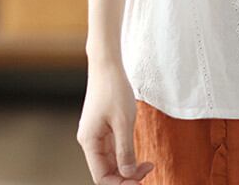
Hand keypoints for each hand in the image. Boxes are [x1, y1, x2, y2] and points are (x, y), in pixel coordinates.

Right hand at [77, 59, 154, 183]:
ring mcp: (96, 134)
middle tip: (148, 170)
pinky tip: (139, 154)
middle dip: (126, 175)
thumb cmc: (114, 89)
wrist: (107, 64)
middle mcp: (90, 141)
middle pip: (106, 171)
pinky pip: (113, 149)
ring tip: (147, 164)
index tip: (140, 179)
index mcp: (89, 142)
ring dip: (127, 166)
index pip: (101, 176)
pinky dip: (126, 154)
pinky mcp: (103, 127)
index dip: (120, 183)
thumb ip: (125, 150)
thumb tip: (128, 174)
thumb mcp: (123, 121)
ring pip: (111, 161)